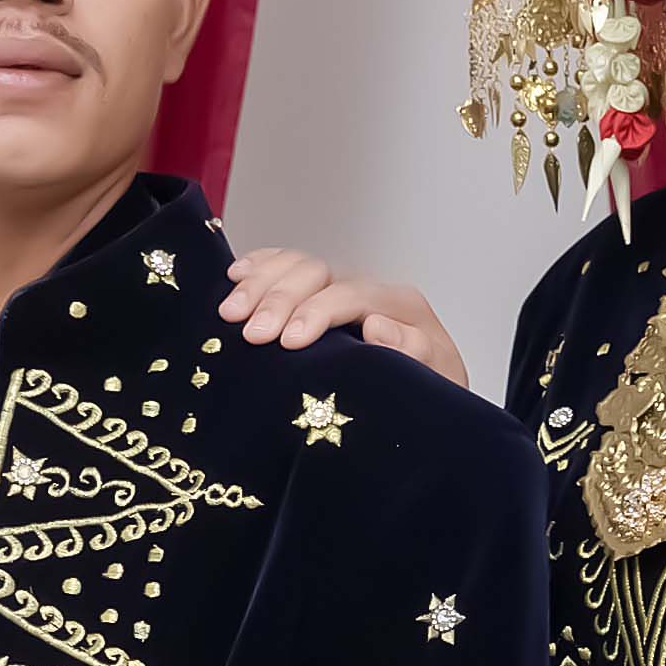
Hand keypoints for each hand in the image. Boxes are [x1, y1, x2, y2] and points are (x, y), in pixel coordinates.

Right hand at [220, 245, 470, 389]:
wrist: (426, 401)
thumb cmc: (426, 392)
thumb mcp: (434, 381)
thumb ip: (414, 352)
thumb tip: (377, 326)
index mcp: (399, 305)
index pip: (352, 294)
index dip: (317, 312)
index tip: (289, 341)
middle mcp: (368, 288)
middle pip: (317, 273)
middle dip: (280, 299)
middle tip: (252, 333)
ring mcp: (340, 287)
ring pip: (296, 265)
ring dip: (259, 283)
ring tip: (230, 312)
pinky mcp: (320, 294)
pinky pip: (286, 266)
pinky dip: (258, 268)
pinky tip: (235, 276)